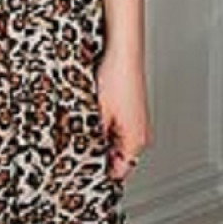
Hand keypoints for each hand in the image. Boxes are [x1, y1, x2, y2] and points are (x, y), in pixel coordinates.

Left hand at [97, 45, 150, 182]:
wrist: (124, 51)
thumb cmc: (116, 77)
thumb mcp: (97, 113)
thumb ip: (93, 138)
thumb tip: (86, 154)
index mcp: (135, 142)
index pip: (119, 171)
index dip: (99, 171)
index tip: (85, 171)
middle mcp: (141, 135)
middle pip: (118, 157)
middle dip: (100, 152)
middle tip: (81, 147)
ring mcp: (139, 122)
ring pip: (117, 141)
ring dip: (103, 137)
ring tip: (88, 125)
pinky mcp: (134, 111)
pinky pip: (119, 127)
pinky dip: (107, 124)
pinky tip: (97, 113)